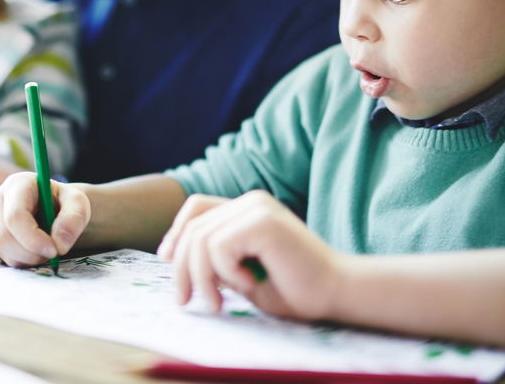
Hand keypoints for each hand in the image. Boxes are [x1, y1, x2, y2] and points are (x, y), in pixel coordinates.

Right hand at [0, 171, 90, 266]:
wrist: (55, 210)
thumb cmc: (64, 203)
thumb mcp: (78, 204)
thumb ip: (73, 219)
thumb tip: (59, 245)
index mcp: (17, 185)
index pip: (15, 216)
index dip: (32, 238)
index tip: (54, 251)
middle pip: (2, 235)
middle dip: (30, 252)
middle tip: (53, 254)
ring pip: (1, 249)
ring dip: (27, 258)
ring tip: (47, 249)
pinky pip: (3, 257)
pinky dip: (23, 261)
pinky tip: (36, 252)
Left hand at [157, 190, 344, 320]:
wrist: (338, 293)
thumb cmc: (297, 290)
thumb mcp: (243, 273)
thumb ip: (216, 259)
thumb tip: (174, 257)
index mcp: (249, 208)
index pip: (197, 208)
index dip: (176, 233)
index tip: (166, 261)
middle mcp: (252, 201)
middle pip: (193, 227)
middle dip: (181, 268)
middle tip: (185, 301)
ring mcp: (257, 207)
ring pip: (200, 240)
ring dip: (202, 278)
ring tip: (218, 303)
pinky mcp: (262, 221)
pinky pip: (218, 248)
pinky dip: (226, 275)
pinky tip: (249, 284)